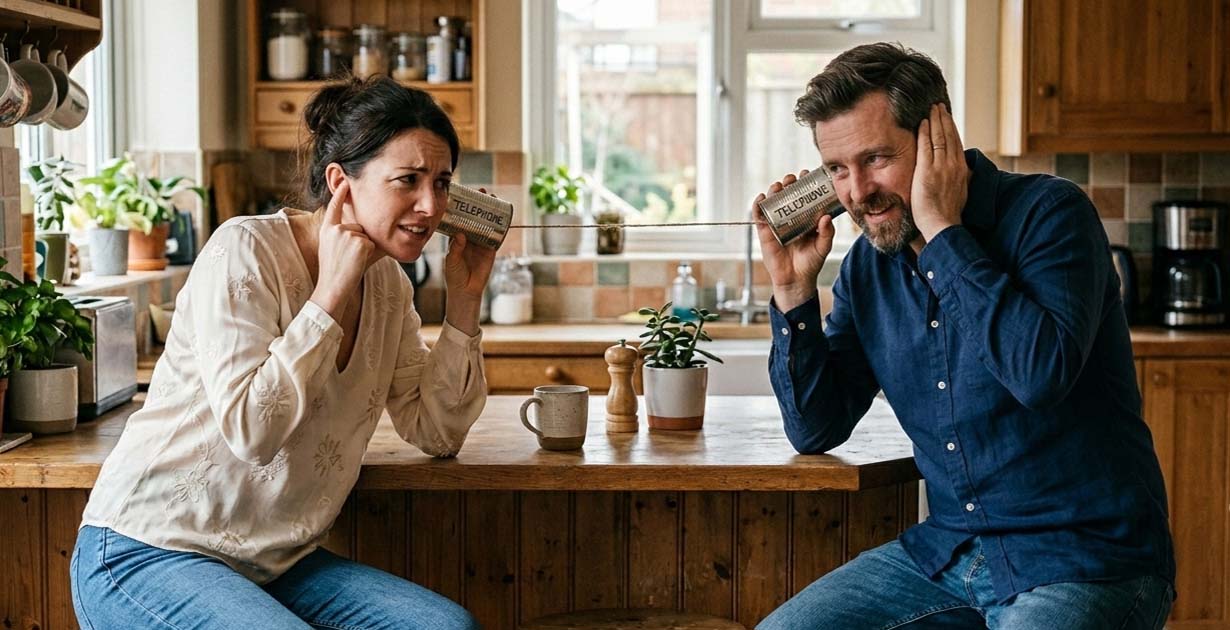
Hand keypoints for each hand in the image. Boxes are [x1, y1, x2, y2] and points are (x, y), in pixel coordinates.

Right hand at [310, 179, 373, 320]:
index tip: (344, 181)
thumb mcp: (332, 248)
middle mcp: (335, 229)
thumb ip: (343, 235)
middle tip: (346, 258)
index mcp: (326, 229)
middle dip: (358, 241)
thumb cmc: (334, 271)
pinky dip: (368, 253)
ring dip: (363, 248)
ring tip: (350, 261)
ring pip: (365, 235)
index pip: (334, 207)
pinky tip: (356, 261)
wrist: (333, 286)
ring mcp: (347, 233)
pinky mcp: (359, 241)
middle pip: (358, 227)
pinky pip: (371, 243)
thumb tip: (361, 228)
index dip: (339, 194)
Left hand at [444, 188, 497, 335]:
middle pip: (476, 216)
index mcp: (458, 236)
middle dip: (480, 204)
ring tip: (493, 198)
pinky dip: (501, 226)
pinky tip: (503, 216)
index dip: (464, 206)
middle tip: (482, 192)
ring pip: (488, 223)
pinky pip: (498, 235)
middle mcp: (471, 236)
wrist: (466, 290)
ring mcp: (482, 242)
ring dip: (491, 211)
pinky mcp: (492, 249)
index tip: (465, 194)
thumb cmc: (454, 275)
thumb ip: (455, 247)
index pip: (461, 217)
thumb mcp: (451, 260)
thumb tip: (460, 235)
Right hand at [754, 171, 833, 311]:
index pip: (804, 195)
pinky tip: (761, 198)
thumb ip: (827, 233)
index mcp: (806, 217)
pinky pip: (758, 216)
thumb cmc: (811, 262)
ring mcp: (776, 223)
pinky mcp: (764, 232)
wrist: (796, 280)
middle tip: (793, 179)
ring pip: (772, 201)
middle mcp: (791, 217)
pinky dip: (757, 205)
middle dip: (789, 183)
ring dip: (773, 190)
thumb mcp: (823, 246)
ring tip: (778, 186)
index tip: (808, 174)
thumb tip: (826, 217)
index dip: (805, 183)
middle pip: (787, 194)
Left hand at [911, 104, 969, 242]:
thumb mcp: (961, 192)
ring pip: (939, 137)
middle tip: (939, 106)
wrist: (942, 225)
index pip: (957, 143)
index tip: (948, 117)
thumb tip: (963, 173)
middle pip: (950, 135)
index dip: (952, 128)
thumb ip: (960, 179)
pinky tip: (922, 122)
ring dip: (935, 120)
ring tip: (932, 108)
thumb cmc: (948, 213)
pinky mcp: (927, 170)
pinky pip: (925, 146)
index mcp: (961, 170)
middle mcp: (953, 165)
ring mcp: (941, 167)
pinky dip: (924, 132)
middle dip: (944, 119)